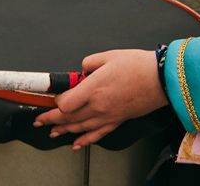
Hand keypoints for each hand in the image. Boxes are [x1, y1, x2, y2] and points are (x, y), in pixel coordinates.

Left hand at [35, 49, 166, 148]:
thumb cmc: (137, 66)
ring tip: (51, 131)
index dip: (56, 101)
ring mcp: (107, 116)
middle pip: (68, 117)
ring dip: (63, 130)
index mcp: (94, 88)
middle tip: (39, 120)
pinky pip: (97, 134)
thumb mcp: (109, 55)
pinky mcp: (117, 120)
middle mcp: (98, 106)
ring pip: (80, 128)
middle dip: (50, 119)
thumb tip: (81, 70)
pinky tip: (76, 144)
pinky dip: (84, 140)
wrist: (161, 80)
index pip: (66, 103)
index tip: (52, 97)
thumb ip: (89, 62)